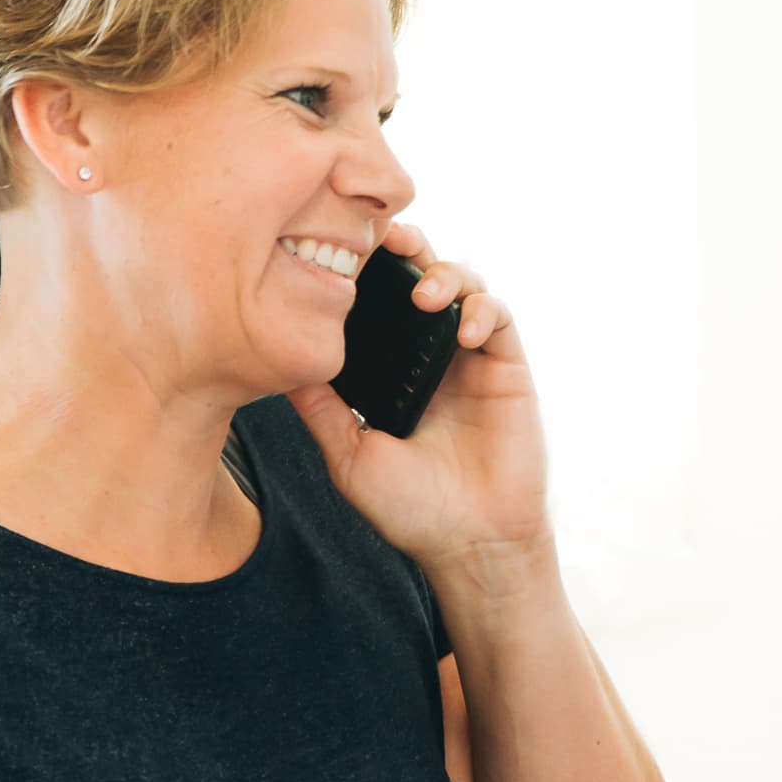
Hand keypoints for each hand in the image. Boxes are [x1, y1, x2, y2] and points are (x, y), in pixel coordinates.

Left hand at [286, 223, 550, 574]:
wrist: (471, 544)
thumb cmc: (412, 510)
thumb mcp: (348, 456)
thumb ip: (319, 409)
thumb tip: (274, 363)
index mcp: (393, 371)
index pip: (378, 303)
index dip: (365, 270)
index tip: (339, 250)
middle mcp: (431, 357)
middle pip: (421, 276)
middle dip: (406, 248)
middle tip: (386, 238)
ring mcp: (471, 360)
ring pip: (464, 284)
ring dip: (445, 275)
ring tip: (424, 295)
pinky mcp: (508, 368)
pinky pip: (499, 317)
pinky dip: (482, 309)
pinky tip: (463, 330)